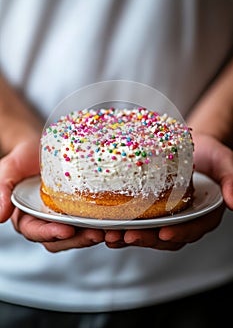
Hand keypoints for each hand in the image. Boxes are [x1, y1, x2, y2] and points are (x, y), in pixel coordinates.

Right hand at [0, 140, 104, 250]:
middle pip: (60, 239)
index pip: (35, 231)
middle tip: (97, 234)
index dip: (50, 233)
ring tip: (112, 230)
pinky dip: (103, 222)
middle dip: (78, 239)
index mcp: (26, 216)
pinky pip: (91, 219)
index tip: (66, 231)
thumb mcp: (10, 169)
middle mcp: (46, 220)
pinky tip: (117, 219)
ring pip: (78, 233)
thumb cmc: (24, 156)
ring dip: (94, 234)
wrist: (42, 146)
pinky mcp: (80, 208)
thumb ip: (2, 189)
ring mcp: (65, 215)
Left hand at [105, 134, 232, 249]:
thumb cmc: (208, 152)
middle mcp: (183, 219)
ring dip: (128, 237)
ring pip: (147, 233)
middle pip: (165, 236)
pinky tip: (105, 226)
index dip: (179, 234)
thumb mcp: (223, 161)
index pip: (192, 229)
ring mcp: (165, 216)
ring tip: (110, 235)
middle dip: (146, 239)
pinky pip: (136, 221)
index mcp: (202, 213)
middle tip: (126, 237)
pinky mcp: (149, 209)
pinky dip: (121, 226)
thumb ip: (231, 179)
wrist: (190, 145)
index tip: (163, 234)